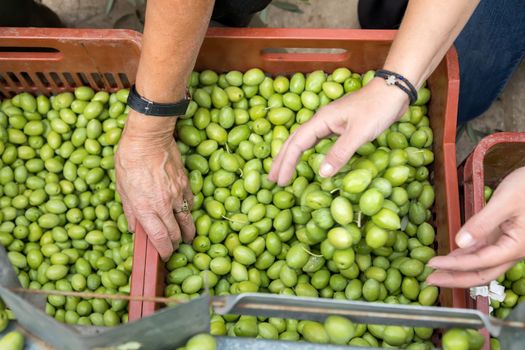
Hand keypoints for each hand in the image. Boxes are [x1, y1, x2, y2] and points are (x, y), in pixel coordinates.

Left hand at [115, 110, 194, 260]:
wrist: (148, 138)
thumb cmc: (129, 160)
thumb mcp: (122, 188)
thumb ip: (130, 211)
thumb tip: (134, 227)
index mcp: (145, 208)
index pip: (160, 238)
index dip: (164, 251)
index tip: (164, 255)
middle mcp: (163, 204)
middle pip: (176, 233)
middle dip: (176, 243)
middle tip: (174, 246)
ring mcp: (177, 194)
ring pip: (187, 219)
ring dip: (187, 231)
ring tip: (187, 236)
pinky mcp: (186, 183)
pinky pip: (191, 202)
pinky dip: (189, 210)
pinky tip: (186, 211)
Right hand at [268, 78, 408, 185]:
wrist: (393, 90)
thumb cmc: (377, 108)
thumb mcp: (359, 132)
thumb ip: (340, 153)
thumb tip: (322, 174)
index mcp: (321, 120)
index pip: (297, 144)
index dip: (286, 163)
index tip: (279, 181)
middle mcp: (321, 120)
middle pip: (294, 141)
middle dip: (281, 160)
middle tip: (271, 179)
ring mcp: (330, 122)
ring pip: (304, 140)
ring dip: (292, 156)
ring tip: (283, 170)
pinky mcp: (340, 126)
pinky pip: (317, 141)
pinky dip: (307, 152)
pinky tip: (308, 159)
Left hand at [427, 167, 524, 287]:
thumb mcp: (505, 201)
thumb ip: (482, 223)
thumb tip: (460, 243)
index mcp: (516, 246)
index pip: (480, 262)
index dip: (454, 266)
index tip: (432, 264)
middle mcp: (513, 251)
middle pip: (482, 273)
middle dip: (455, 278)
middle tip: (430, 279)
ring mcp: (508, 246)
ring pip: (482, 265)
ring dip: (459, 269)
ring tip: (436, 270)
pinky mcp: (504, 238)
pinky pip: (484, 253)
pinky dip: (466, 256)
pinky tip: (451, 257)